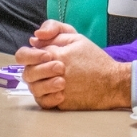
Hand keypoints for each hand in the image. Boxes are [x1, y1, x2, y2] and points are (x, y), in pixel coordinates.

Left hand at [15, 21, 131, 110]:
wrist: (112, 82)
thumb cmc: (95, 59)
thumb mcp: (77, 38)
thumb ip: (54, 33)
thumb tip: (34, 39)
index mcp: (55, 54)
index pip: (24, 55)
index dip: (28, 55)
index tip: (41, 55)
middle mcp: (53, 73)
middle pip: (27, 73)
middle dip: (35, 69)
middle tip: (51, 69)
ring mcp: (56, 90)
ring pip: (33, 89)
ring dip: (41, 83)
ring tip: (56, 80)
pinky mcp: (62, 104)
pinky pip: (44, 102)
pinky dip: (46, 97)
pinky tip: (57, 91)